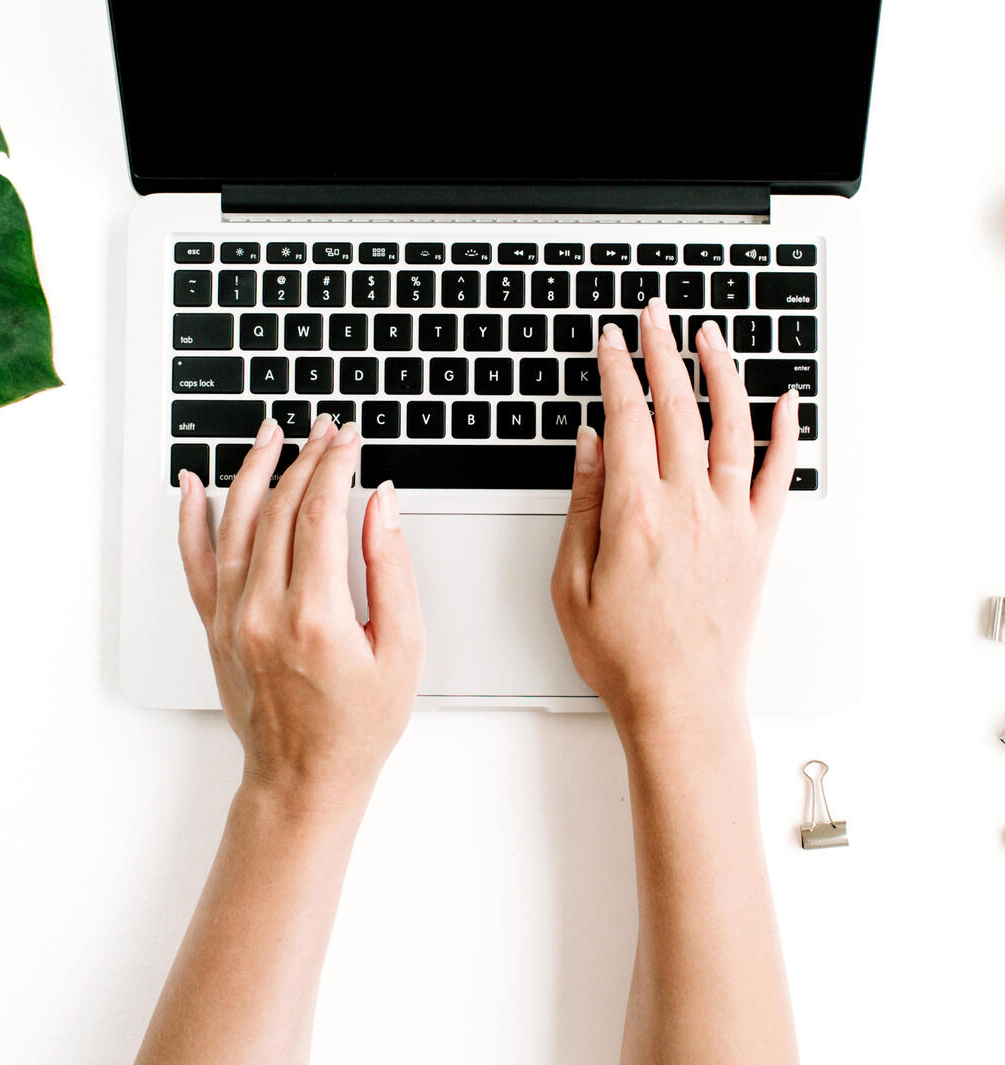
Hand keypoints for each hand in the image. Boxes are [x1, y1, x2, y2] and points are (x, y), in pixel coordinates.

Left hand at [177, 414, 424, 811]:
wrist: (304, 778)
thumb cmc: (358, 725)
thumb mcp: (402, 650)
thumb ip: (392, 569)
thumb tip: (382, 504)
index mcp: (315, 617)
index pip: (320, 514)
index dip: (337, 467)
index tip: (352, 441)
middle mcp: (262, 612)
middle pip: (278, 509)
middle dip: (305, 459)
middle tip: (327, 431)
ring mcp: (231, 618)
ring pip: (235, 523)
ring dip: (253, 470)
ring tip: (270, 433)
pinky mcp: (213, 627)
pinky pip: (195, 561)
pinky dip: (191, 519)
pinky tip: (193, 485)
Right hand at [551, 298, 798, 749]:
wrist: (681, 702)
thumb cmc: (622, 653)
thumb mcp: (571, 582)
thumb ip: (582, 506)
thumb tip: (590, 446)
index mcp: (636, 514)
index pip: (626, 418)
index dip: (616, 371)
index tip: (609, 343)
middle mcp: (689, 507)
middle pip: (677, 408)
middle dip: (662, 352)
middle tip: (653, 317)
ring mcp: (730, 522)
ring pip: (731, 427)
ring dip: (720, 373)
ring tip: (709, 337)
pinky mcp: (758, 542)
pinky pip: (780, 476)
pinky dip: (786, 434)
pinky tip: (785, 401)